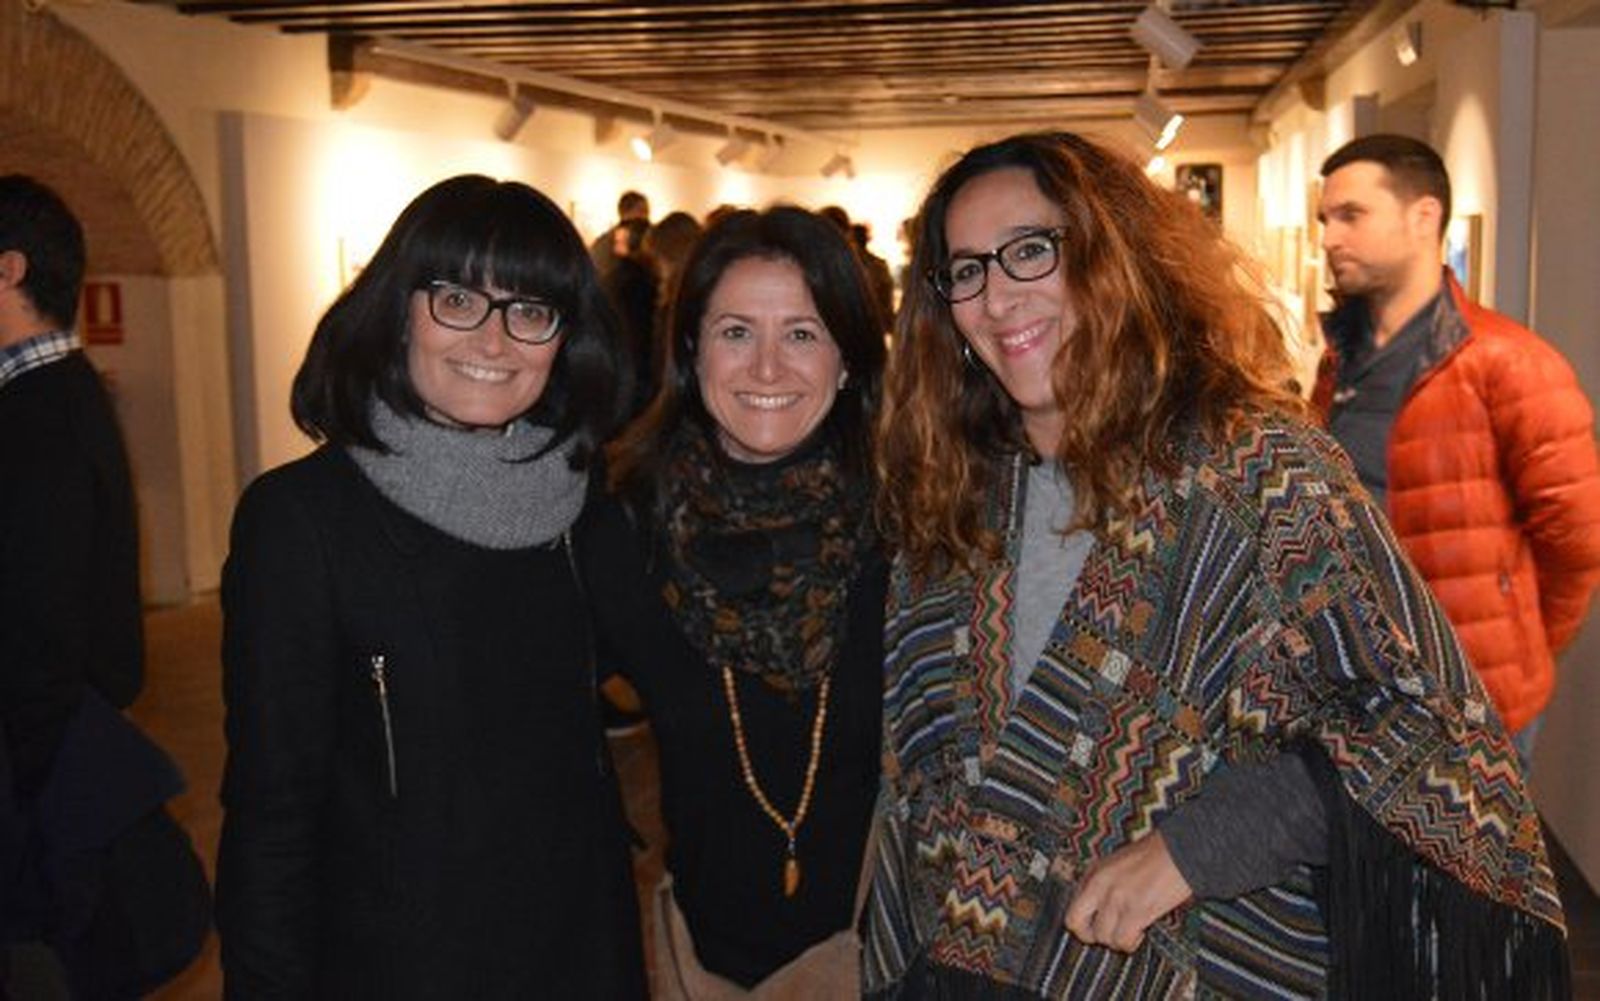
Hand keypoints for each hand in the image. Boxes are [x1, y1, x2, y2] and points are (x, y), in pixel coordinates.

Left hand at [1064, 831, 1192, 952]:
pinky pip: (1122, 940)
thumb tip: (1099, 909)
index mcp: (1095, 871)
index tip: (1100, 924)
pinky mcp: (1136, 909)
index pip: (1072, 907)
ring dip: (1117, 940)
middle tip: (1109, 934)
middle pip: (1075, 923)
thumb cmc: (1157, 855)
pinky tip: (1141, 932)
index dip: (1086, 921)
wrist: (1183, 848)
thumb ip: (1105, 883)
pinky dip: (1131, 942)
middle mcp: (1100, 884)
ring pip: (1102, 937)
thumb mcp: (1119, 863)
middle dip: (1090, 935)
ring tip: (1132, 931)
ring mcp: (1116, 897)